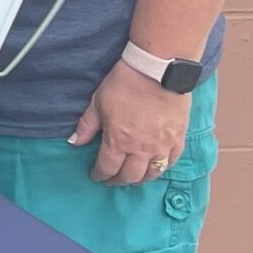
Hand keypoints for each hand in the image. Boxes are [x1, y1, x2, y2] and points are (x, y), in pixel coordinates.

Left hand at [70, 60, 190, 186]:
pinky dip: (162, 167)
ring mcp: (162, 145)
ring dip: (141, 179)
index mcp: (118, 141)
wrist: (157, 71)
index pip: (107, 168)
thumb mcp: (97, 103)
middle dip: (118, 181)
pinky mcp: (178, 138)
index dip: (99, 175)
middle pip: (130, 176)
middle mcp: (141, 149)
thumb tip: (74, 142)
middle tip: (111, 179)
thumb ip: (87, 126)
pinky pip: (172, 161)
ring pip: (153, 174)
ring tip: (133, 176)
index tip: (95, 175)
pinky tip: (156, 166)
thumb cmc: (124, 84)